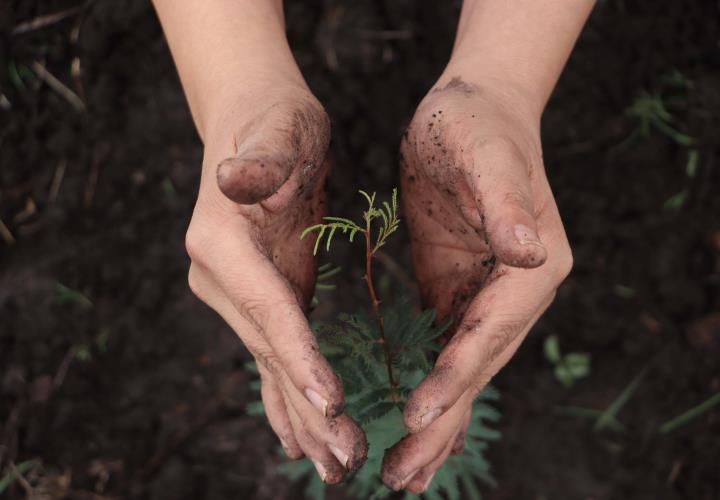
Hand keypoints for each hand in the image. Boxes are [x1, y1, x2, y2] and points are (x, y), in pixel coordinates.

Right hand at [185, 84, 366, 482]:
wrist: (256, 120)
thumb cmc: (275, 122)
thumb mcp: (279, 131)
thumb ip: (262, 163)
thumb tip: (234, 178)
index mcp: (220, 241)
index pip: (267, 308)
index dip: (298, 354)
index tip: (330, 400)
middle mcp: (218, 275)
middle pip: (269, 348)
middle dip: (308, 405)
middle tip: (343, 458)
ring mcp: (233, 291)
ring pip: (272, 361)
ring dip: (302, 415)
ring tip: (334, 463)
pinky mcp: (257, 295)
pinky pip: (273, 353)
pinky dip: (286, 395)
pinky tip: (299, 436)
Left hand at [382, 75, 572, 491]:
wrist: (473, 108)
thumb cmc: (477, 124)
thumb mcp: (487, 154)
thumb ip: (508, 204)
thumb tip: (529, 255)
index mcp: (533, 268)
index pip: (489, 333)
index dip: (455, 375)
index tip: (415, 415)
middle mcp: (518, 293)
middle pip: (478, 369)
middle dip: (440, 422)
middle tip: (399, 476)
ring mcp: (489, 297)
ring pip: (463, 372)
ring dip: (436, 424)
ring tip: (402, 474)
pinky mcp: (460, 291)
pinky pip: (445, 352)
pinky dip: (429, 391)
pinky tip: (410, 423)